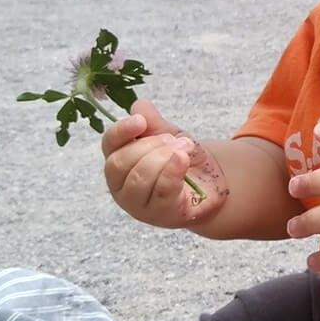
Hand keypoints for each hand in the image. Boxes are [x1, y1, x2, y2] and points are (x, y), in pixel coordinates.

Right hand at [101, 99, 227, 227]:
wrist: (210, 185)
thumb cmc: (181, 161)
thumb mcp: (169, 136)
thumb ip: (154, 123)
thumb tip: (139, 105)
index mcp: (118, 160)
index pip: (109, 144)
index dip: (121, 131)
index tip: (140, 121)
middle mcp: (120, 185)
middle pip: (119, 163)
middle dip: (149, 146)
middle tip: (174, 140)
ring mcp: (137, 204)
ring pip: (138, 179)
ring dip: (163, 158)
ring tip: (184, 150)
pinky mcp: (159, 215)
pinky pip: (161, 192)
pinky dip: (172, 172)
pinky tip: (182, 161)